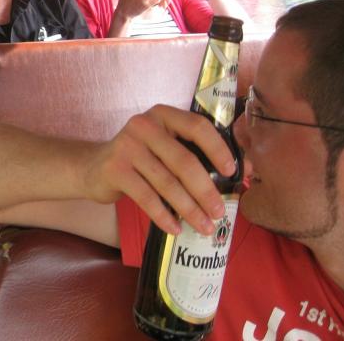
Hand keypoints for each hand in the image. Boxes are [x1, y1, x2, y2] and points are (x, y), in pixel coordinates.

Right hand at [85, 105, 235, 235]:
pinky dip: (163, 216)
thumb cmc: (142, 158)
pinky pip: (146, 197)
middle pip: (184, 160)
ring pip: (166, 182)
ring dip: (189, 209)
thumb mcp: (168, 148)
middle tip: (220, 213)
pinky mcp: (115, 169)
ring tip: (205, 227)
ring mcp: (127, 146)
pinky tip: (176, 229)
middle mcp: (143, 125)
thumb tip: (249, 170)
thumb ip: (202, 154)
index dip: (218, 148)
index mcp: (163, 115)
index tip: (232, 172)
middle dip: (206, 191)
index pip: (197, 126)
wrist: (95, 167)